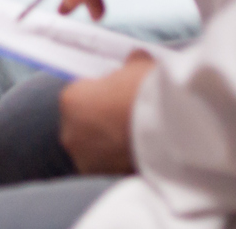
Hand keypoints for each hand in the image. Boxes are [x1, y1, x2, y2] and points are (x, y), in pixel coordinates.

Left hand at [59, 52, 152, 175]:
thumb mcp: (139, 65)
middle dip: (101, 121)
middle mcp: (69, 131)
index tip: (117, 96)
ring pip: (93, 146)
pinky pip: (106, 164)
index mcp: (70, 99)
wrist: (167, 127)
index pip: (80, 94)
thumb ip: (130, 62)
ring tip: (134, 135)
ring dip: (108, 142)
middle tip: (126, 116)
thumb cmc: (146, 91)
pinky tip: (137, 150)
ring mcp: (83, 158)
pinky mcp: (101, 177)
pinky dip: (118, 159)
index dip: (100, 94)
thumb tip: (135, 59)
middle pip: (83, 123)